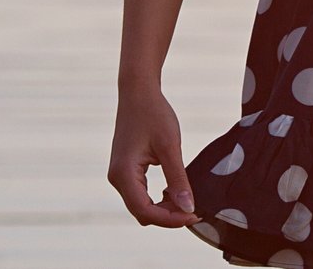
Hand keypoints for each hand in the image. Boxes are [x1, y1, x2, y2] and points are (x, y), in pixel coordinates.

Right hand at [108, 83, 201, 228]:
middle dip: (168, 216)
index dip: (170, 219)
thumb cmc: (154, 114)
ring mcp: (119, 175)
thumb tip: (187, 207)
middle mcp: (116, 179)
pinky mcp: (125, 171)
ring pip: (140, 205)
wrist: (138, 93)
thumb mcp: (170, 146)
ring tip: (188, 201)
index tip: (194, 214)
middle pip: (142, 212)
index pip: (145, 211)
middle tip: (195, 209)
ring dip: (163, 208)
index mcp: (124, 174)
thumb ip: (178, 179)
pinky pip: (140, 195)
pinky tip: (175, 191)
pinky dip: (157, 198)